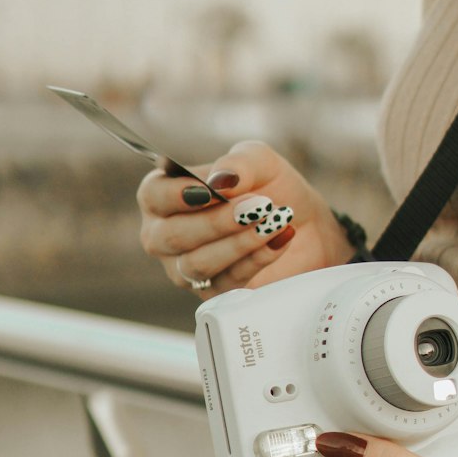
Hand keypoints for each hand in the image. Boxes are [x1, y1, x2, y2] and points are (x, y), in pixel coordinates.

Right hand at [137, 139, 354, 295]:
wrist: (303, 224)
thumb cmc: (267, 188)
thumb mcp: (259, 162)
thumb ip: (239, 163)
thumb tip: (221, 181)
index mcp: (162, 195)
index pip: (154, 195)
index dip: (179, 194)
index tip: (213, 190)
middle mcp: (164, 235)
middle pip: (173, 236)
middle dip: (217, 221)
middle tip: (257, 205)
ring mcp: (185, 269)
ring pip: (198, 264)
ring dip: (239, 243)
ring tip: (273, 222)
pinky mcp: (213, 294)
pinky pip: (228, 283)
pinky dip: (257, 259)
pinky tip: (279, 239)